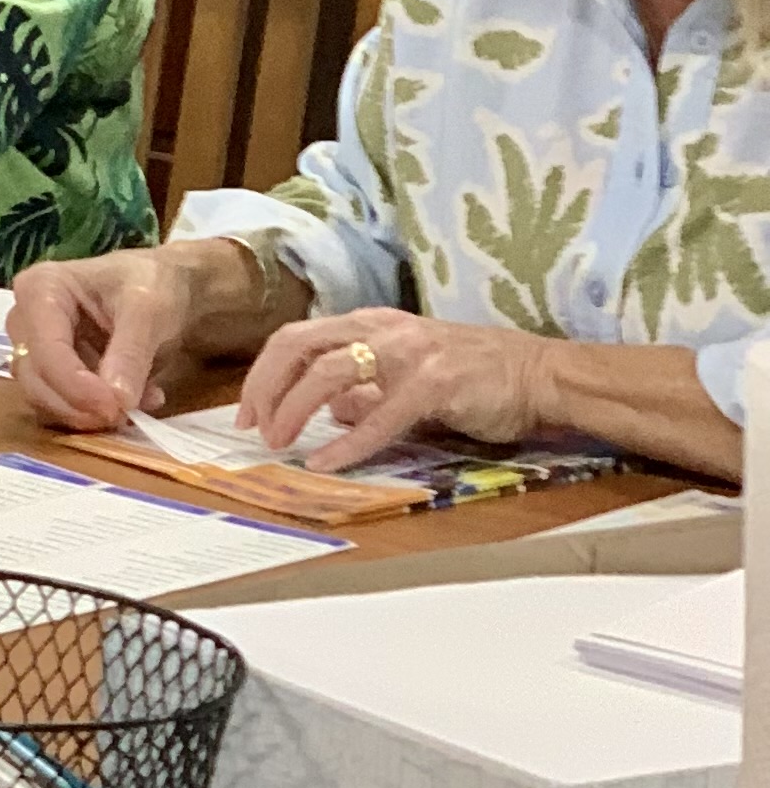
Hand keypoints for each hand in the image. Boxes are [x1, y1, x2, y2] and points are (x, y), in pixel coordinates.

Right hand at [4, 248, 208, 430]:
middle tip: (123, 415)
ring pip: (42, 396)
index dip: (75, 386)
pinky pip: (59, 403)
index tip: (115, 408)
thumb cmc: (150, 283)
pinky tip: (131, 401)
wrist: (163, 285)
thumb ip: (131, 353)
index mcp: (40, 288)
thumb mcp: (148, 311)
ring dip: (86, 412)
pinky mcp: (48, 371)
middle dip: (77, 404)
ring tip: (136, 404)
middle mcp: (24, 319)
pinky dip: (92, 412)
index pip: (45, 348)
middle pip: (34, 377)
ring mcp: (32, 347)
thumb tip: (118, 401)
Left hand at [237, 308, 557, 470]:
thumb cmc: (475, 376)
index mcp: (369, 325)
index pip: (295, 339)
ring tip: (280, 444)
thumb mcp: (406, 377)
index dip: (262, 375)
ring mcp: (408, 352)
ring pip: (328, 374)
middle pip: (298, 347)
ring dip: (295, 411)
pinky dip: (347, 443)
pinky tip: (325, 462)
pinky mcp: (435, 383)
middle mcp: (381, 329)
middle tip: (253, 429)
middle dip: (265, 388)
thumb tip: (327, 413)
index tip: (247, 413)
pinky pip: (379, 416)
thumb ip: (364, 392)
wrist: (540, 374)